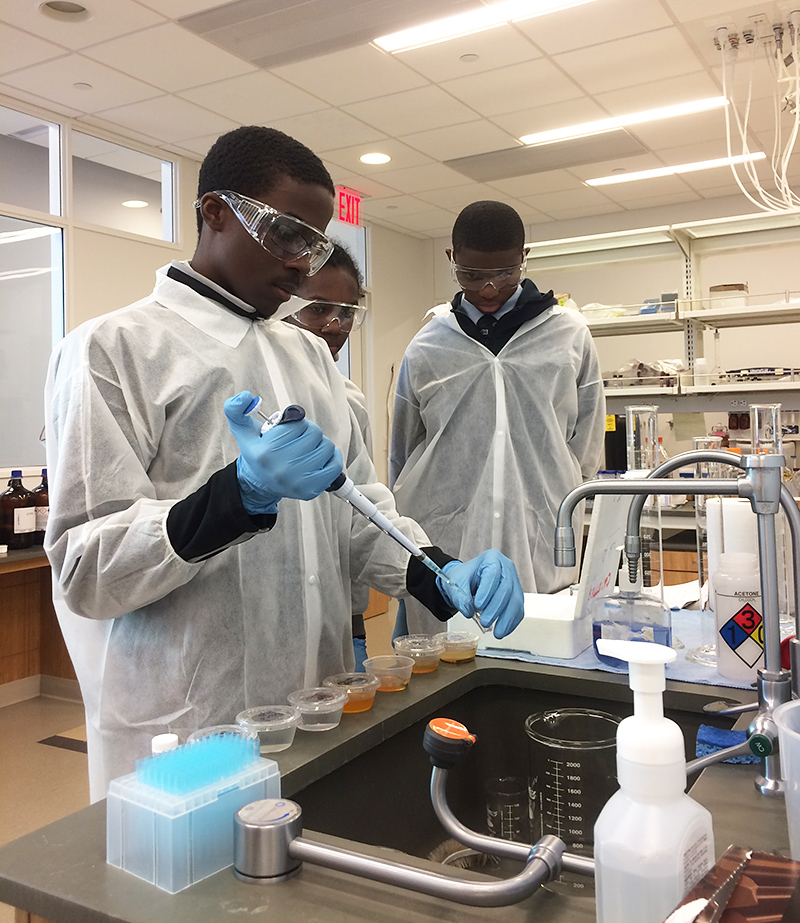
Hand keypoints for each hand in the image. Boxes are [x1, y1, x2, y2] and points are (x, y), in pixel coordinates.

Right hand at [224, 391, 342, 513]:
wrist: (260, 483)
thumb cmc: (258, 453)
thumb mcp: (242, 431)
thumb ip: (236, 409)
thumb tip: (245, 396)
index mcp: (265, 452)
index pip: (298, 424)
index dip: (296, 423)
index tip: (288, 431)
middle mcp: (281, 468)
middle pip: (314, 434)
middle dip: (308, 432)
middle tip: (299, 439)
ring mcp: (297, 481)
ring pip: (326, 447)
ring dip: (319, 445)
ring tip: (306, 450)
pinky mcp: (311, 489)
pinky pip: (334, 466)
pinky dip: (331, 458)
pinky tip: (319, 458)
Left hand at [436, 550, 523, 638]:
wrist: (468, 581)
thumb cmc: (464, 578)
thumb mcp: (456, 583)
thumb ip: (460, 597)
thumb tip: (469, 611)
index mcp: (491, 559)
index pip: (492, 573)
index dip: (487, 590)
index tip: (478, 605)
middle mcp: (506, 568)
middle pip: (506, 588)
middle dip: (496, 608)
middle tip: (484, 622)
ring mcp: (514, 581)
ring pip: (516, 601)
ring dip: (507, 619)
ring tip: (497, 632)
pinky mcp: (516, 595)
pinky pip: (518, 609)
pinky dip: (512, 622)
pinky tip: (504, 630)